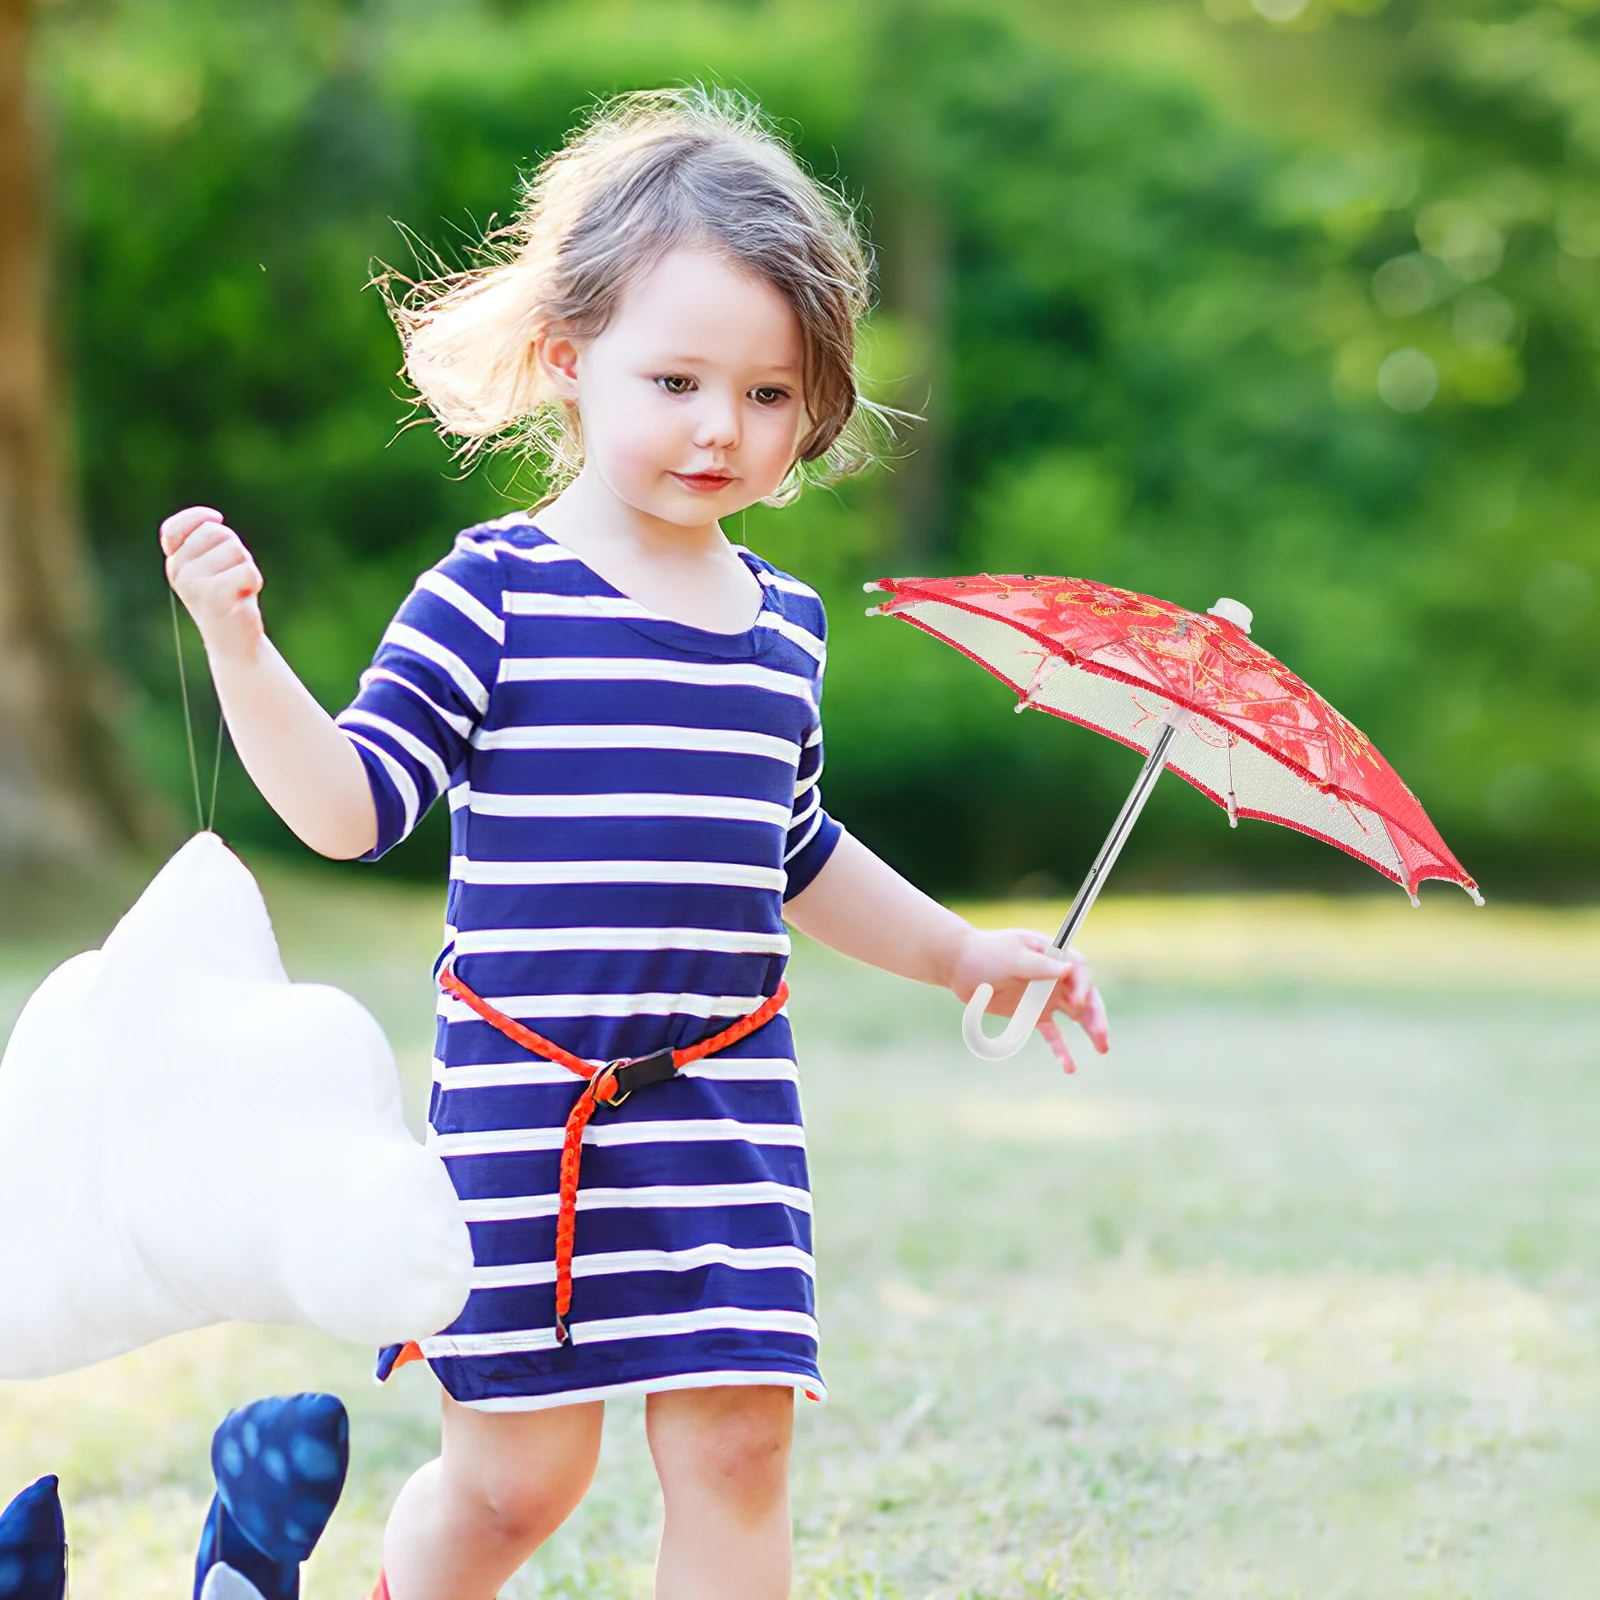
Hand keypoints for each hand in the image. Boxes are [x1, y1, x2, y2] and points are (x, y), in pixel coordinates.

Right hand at [159, 505, 263, 658]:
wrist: (234, 644)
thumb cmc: (228, 599)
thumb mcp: (214, 566)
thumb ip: (208, 542)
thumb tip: (213, 520)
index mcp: (175, 563)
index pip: (173, 529)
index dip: (196, 517)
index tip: (216, 518)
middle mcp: (179, 572)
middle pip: (216, 532)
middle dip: (235, 548)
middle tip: (234, 573)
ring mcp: (194, 585)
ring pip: (235, 549)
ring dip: (246, 567)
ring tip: (239, 588)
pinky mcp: (214, 598)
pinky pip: (246, 571)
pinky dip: (253, 582)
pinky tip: (244, 598)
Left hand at [948, 926, 1109, 1072]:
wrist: (959, 966)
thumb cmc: (986, 954)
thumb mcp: (1012, 957)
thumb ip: (1040, 964)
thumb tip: (1070, 969)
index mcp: (1053, 954)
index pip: (1079, 969)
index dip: (1083, 986)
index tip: (1077, 1001)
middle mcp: (1056, 976)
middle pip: (1085, 995)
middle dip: (1096, 1015)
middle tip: (1101, 1036)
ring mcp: (1046, 995)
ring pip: (1076, 1016)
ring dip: (1091, 1031)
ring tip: (1102, 1049)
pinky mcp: (1033, 1013)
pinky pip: (1053, 1034)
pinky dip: (1062, 1049)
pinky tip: (1069, 1067)